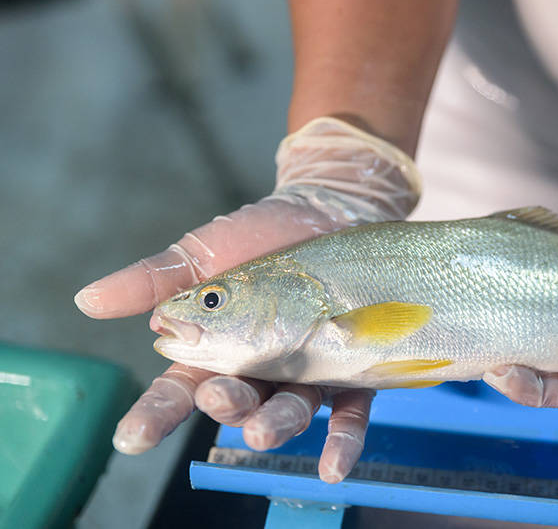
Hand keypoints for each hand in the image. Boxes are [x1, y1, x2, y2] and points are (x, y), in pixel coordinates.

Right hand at [75, 118, 419, 482]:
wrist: (326, 207)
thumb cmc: (258, 234)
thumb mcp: (202, 255)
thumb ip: (151, 280)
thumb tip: (87, 300)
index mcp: (217, 348)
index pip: (179, 390)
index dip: (154, 415)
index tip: (132, 437)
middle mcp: (260, 370)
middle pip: (237, 402)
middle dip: (227, 406)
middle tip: (221, 396)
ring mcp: (306, 373)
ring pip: (288, 410)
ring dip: (277, 424)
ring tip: (266, 428)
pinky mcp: (352, 368)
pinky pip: (349, 413)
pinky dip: (342, 441)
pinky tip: (333, 467)